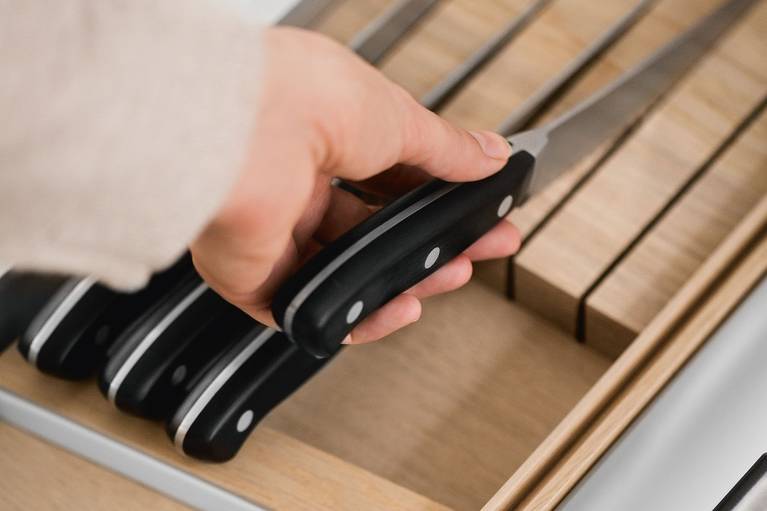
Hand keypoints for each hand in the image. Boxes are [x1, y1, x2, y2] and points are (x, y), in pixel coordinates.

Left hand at [191, 27, 520, 344]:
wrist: (250, 127)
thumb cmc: (306, 97)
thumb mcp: (400, 119)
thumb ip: (446, 150)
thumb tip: (488, 156)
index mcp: (323, 139)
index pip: (388, 183)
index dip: (435, 202)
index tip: (475, 213)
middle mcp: (295, 185)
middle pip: (372, 233)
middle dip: (429, 244)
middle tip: (474, 251)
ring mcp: (274, 231)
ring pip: (346, 273)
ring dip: (402, 280)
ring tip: (449, 275)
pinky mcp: (255, 275)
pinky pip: (311, 309)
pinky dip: (358, 317)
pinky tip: (398, 307)